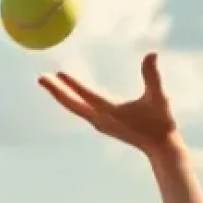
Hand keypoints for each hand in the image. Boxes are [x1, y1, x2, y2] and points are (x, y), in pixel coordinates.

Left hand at [39, 52, 177, 156]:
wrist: (160, 148)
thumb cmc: (161, 122)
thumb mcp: (159, 97)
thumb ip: (153, 76)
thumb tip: (152, 53)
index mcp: (111, 112)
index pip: (88, 95)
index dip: (73, 84)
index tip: (59, 73)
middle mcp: (101, 119)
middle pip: (73, 104)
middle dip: (56, 90)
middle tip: (40, 77)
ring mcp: (100, 124)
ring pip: (75, 108)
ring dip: (60, 94)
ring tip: (47, 82)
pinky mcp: (102, 125)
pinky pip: (80, 110)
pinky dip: (70, 100)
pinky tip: (66, 94)